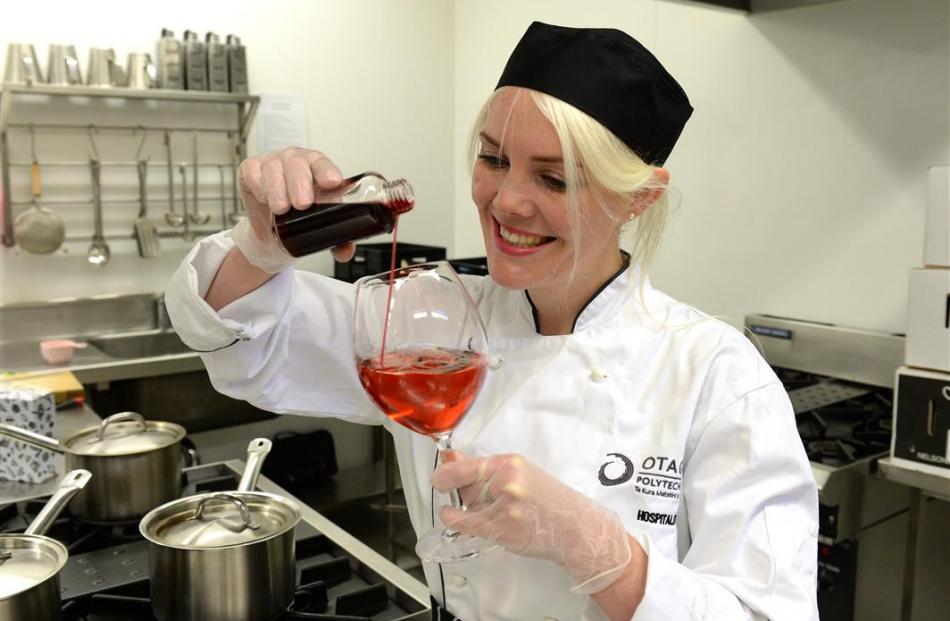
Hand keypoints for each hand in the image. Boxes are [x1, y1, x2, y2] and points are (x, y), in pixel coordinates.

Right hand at [230, 147, 353, 271]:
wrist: (272, 234)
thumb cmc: (300, 220)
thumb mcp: (320, 228)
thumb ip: (337, 240)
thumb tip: (344, 252)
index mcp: (317, 169)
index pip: (323, 164)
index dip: (327, 171)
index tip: (333, 182)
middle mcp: (295, 162)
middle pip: (297, 163)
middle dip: (300, 183)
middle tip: (302, 204)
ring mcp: (272, 163)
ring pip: (273, 168)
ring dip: (277, 189)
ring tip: (281, 208)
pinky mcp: (251, 169)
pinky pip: (252, 171)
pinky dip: (258, 185)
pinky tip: (264, 198)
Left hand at [432, 451, 632, 593]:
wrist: (572, 527)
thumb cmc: (548, 499)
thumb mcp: (520, 472)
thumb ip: (485, 467)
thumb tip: (449, 457)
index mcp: (510, 463)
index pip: (464, 465)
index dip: (444, 470)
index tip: (440, 475)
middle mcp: (505, 482)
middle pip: (461, 483)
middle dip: (455, 487)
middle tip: (460, 490)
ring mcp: (502, 507)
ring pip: (464, 503)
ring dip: (463, 505)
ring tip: (479, 506)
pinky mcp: (501, 529)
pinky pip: (464, 523)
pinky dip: (453, 518)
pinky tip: (452, 514)